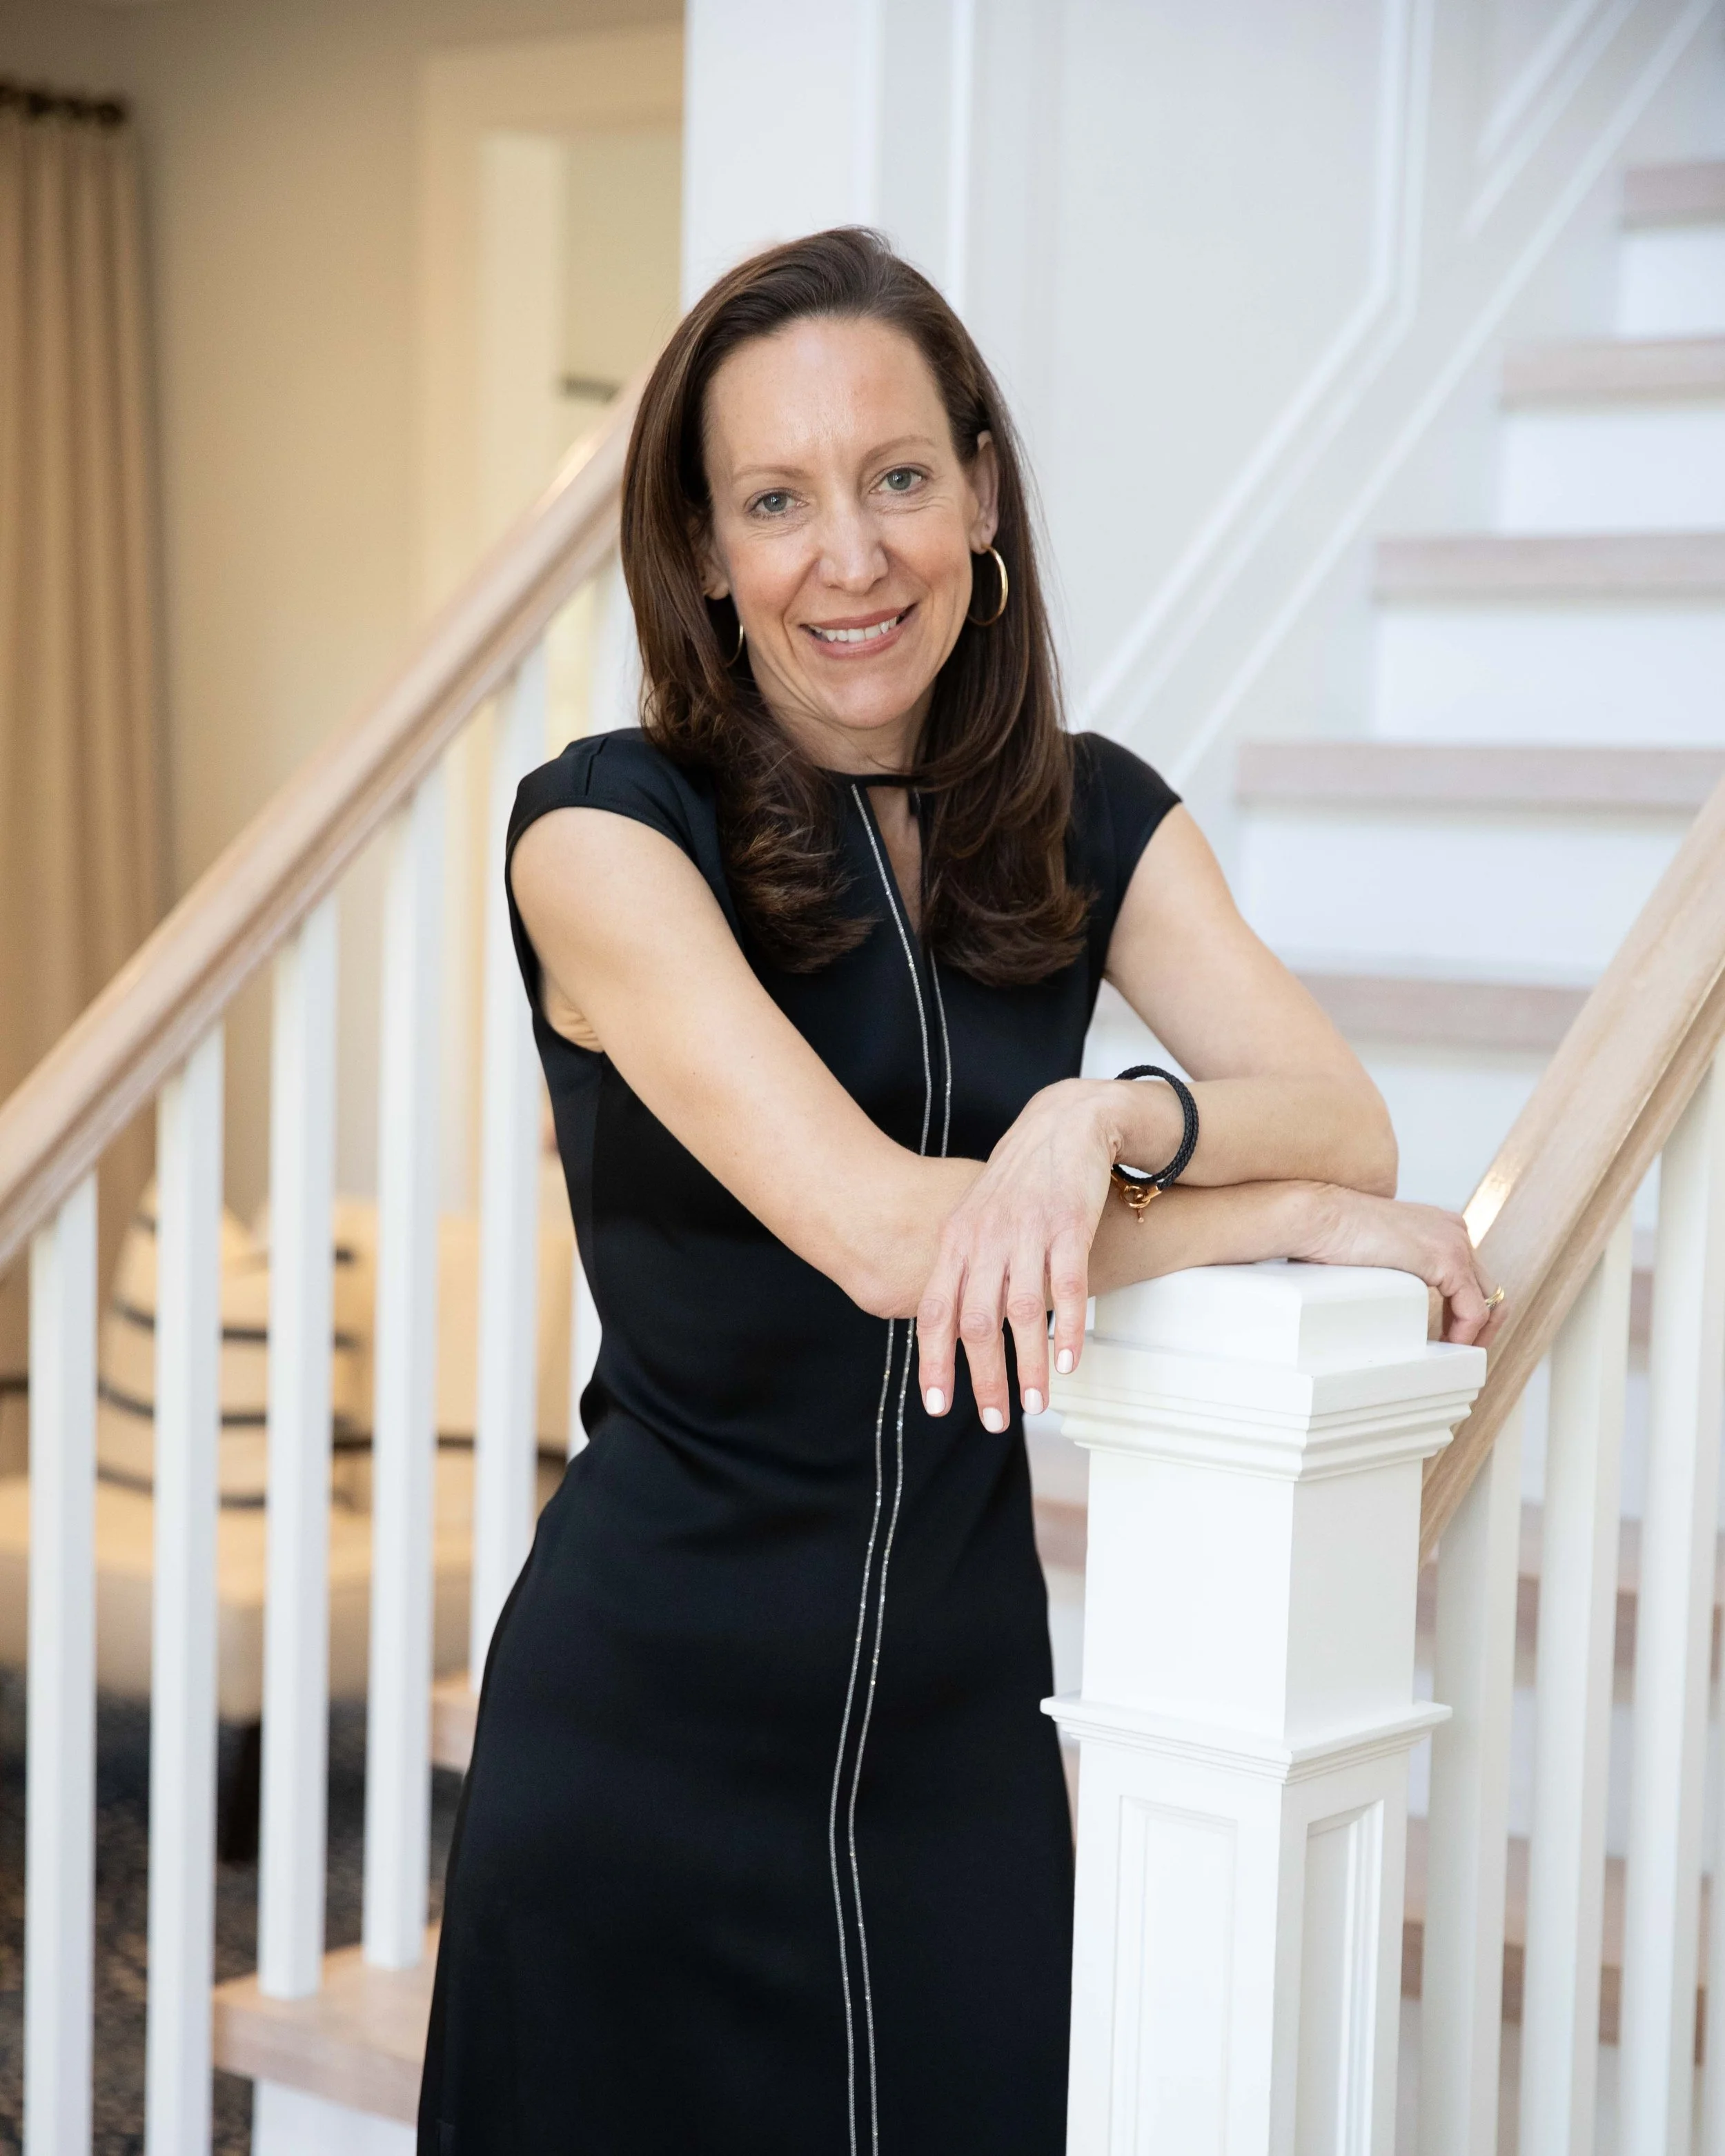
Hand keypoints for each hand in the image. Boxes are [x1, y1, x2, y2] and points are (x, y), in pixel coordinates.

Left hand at [915, 1080, 1123, 1427]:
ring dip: (1028, 1366)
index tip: (939, 1406)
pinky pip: (1067, 1287)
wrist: (1064, 1124)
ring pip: (1022, 1313)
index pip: (936, 1311)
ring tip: (1036, 1406)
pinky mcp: (1070, 1226)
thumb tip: (948, 1328)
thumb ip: (963, 1269)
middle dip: (984, 1378)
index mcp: (958, 1242)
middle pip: (977, 1322)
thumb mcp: (976, 1220)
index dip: (934, 1361)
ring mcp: (1028, 1232)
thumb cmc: (1018, 1182)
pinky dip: (1067, 1329)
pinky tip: (1069, 1363)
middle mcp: (987, 1239)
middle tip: (994, 1422)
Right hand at [1298, 1184, 1505, 1345]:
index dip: (1466, 1311)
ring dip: (1476, 1334)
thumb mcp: (1377, 1251)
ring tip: (1455, 1355)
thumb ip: (1397, 1267)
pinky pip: (1474, 1311)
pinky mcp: (1448, 1261)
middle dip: (1480, 1326)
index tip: (1450, 1336)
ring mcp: (1455, 1243)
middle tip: (1460, 1352)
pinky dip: (1465, 1335)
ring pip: (1490, 1302)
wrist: (1320, 1218)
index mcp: (1439, 1225)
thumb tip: (1393, 1299)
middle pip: (1489, 1289)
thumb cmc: (1332, 1235)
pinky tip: (1446, 1346)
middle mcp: (1455, 1230)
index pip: (1472, 1275)